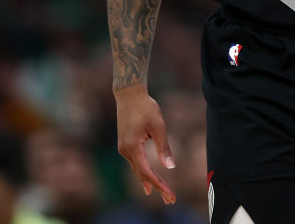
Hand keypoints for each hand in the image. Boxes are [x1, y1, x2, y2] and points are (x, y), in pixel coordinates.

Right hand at [115, 84, 176, 203]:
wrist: (128, 94)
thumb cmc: (145, 107)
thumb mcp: (158, 126)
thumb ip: (164, 147)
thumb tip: (171, 167)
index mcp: (132, 147)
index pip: (147, 172)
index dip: (159, 185)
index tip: (170, 195)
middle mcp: (125, 151)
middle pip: (141, 175)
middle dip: (156, 187)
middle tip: (170, 200)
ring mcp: (123, 148)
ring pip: (137, 170)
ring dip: (150, 181)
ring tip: (162, 195)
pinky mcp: (125, 144)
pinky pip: (135, 163)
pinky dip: (143, 173)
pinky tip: (147, 180)